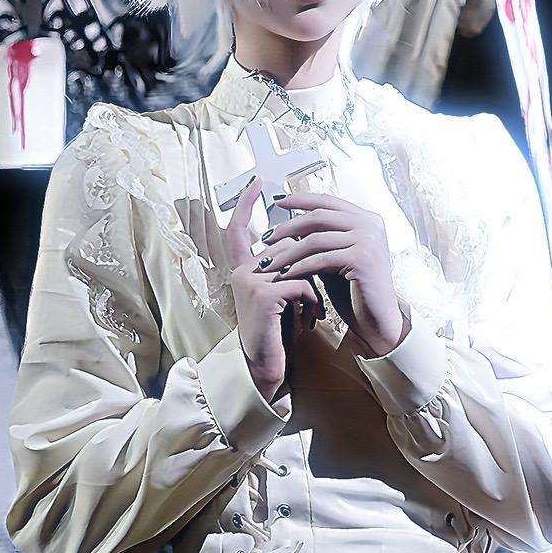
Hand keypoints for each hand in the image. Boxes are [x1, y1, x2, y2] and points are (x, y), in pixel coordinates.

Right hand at [223, 179, 323, 402]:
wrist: (267, 370)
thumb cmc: (278, 334)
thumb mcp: (280, 297)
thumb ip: (283, 271)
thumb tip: (303, 243)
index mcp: (243, 270)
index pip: (237, 230)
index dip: (246, 205)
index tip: (257, 182)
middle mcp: (242, 272)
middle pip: (283, 245)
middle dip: (307, 263)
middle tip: (312, 296)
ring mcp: (251, 283)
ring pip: (297, 263)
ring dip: (313, 288)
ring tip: (312, 312)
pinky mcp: (265, 296)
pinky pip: (302, 283)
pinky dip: (314, 302)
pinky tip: (310, 321)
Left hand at [261, 193, 406, 359]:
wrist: (378, 318)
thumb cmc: (357, 290)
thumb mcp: (338, 256)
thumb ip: (322, 238)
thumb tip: (291, 225)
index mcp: (366, 218)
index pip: (328, 201)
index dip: (300, 200)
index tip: (278, 202)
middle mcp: (370, 224)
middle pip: (319, 217)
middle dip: (288, 227)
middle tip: (267, 237)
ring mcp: (368, 240)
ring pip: (316, 239)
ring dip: (288, 251)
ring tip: (269, 261)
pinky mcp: (362, 258)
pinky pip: (321, 259)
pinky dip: (299, 267)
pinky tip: (285, 274)